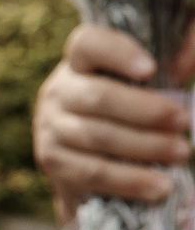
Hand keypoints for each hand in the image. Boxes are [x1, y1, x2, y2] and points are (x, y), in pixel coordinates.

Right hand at [35, 22, 193, 218]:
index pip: (88, 44)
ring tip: (182, 153)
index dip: (118, 53)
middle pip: (99, 97)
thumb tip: (187, 63)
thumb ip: (170, 67)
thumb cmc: (127, 112)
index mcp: (78, 62)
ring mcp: (49, 127)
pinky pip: (94, 172)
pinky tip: (160, 185)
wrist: (91, 162)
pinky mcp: (51, 162)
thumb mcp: (144, 84)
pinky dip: (131, 180)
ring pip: (99, 137)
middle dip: (148, 111)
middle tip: (184, 121)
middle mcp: (57, 91)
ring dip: (146, 147)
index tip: (152, 70)